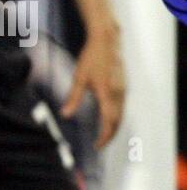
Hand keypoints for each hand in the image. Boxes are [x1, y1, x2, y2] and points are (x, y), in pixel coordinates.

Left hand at [62, 27, 124, 148]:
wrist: (106, 42)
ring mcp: (123, 90)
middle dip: (109, 136)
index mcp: (107, 93)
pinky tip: (107, 122)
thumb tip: (65, 115)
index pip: (108, 122)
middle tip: (99, 146)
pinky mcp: (123, 87)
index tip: (96, 146)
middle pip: (118, 122)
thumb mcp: (78, 79)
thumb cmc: (90, 59)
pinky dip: (116, 118)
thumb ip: (73, 98)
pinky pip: (122, 107)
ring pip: (121, 115)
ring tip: (103, 138)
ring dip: (113, 128)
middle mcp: (118, 93)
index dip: (104, 137)